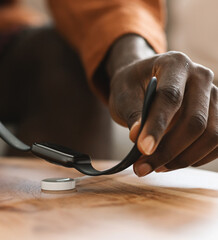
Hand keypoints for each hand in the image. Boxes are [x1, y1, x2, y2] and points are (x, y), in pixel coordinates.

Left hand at [107, 35, 216, 176]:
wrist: (145, 81)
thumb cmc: (132, 86)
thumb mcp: (123, 95)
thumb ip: (132, 114)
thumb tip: (138, 138)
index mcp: (174, 63)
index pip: (170, 97)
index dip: (157, 126)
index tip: (143, 149)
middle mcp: (201, 76)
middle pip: (195, 120)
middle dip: (168, 149)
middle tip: (143, 167)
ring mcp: (215, 95)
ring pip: (211, 134)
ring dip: (183, 158)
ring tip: (154, 167)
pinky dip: (197, 158)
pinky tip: (173, 162)